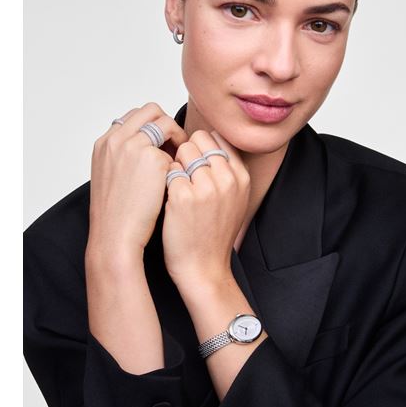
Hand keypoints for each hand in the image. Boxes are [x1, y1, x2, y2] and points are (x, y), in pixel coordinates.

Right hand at [86, 102, 188, 270]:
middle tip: (176, 143)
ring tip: (183, 157)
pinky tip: (181, 176)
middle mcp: (116, 139)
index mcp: (104, 143)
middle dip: (166, 123)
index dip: (150, 126)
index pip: (132, 117)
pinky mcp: (152, 158)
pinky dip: (179, 160)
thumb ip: (123, 158)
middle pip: (150, 110)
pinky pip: (174, 149)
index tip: (161, 141)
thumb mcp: (111, 178)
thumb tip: (148, 149)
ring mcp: (133, 145)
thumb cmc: (115, 215)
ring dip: (177, 136)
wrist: (114, 236)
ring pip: (165, 122)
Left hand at [161, 129, 250, 286]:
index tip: (196, 166)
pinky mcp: (182, 196)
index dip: (202, 148)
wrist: (204, 268)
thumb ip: (228, 169)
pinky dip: (164, 181)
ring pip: (182, 151)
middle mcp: (227, 178)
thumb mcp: (235, 198)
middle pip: (198, 139)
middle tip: (185, 177)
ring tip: (178, 189)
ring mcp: (205, 187)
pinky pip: (167, 170)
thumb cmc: (215, 232)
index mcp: (241, 176)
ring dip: (175, 165)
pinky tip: (168, 200)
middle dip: (187, 153)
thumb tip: (211, 139)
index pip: (217, 138)